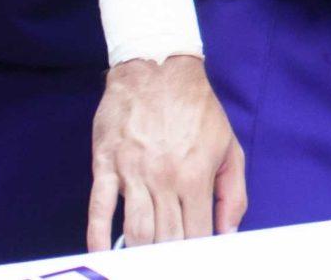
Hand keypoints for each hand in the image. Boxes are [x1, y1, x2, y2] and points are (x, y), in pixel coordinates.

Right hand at [87, 56, 244, 248]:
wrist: (157, 71)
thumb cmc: (196, 110)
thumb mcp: (228, 147)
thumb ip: (233, 192)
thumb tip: (228, 231)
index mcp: (195, 176)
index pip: (196, 233)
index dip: (196, 255)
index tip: (194, 262)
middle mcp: (164, 179)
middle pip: (164, 238)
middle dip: (167, 259)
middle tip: (168, 266)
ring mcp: (132, 174)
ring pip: (134, 230)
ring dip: (138, 254)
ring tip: (142, 265)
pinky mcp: (106, 166)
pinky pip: (98, 209)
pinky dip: (97, 236)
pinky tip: (101, 253)